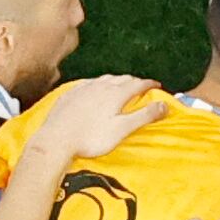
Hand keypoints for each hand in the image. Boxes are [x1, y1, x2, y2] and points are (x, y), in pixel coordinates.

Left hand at [30, 75, 167, 162]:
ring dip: (116, 81)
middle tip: (141, 87)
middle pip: (122, 78)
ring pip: (105, 79)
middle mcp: (101, 86)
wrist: (55, 140)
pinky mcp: (70, 93)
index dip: (150, 84)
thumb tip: (164, 105)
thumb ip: (144, 115)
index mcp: (116, 93)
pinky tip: (95, 89)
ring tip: (121, 86)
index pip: (138, 84)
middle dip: (134, 81)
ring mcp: (83, 88)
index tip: (157, 86)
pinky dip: (98, 84)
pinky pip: (89, 83)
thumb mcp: (122, 129)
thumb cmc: (91, 138)